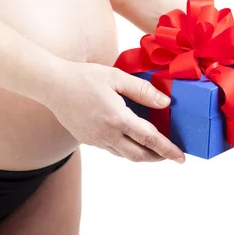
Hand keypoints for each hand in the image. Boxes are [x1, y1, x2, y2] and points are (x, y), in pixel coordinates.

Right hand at [43, 61, 185, 163]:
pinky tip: (128, 139)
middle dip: (157, 157)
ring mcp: (96, 139)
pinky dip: (124, 148)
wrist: (52, 85)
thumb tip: (165, 102)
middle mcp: (107, 134)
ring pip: (124, 155)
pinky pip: (111, 149)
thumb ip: (142, 90)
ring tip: (152, 148)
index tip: (181, 157)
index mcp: (118, 118)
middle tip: (169, 154)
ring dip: (141, 154)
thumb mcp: (116, 77)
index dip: (168, 149)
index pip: (150, 139)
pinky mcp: (86, 140)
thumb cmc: (83, 77)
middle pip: (139, 155)